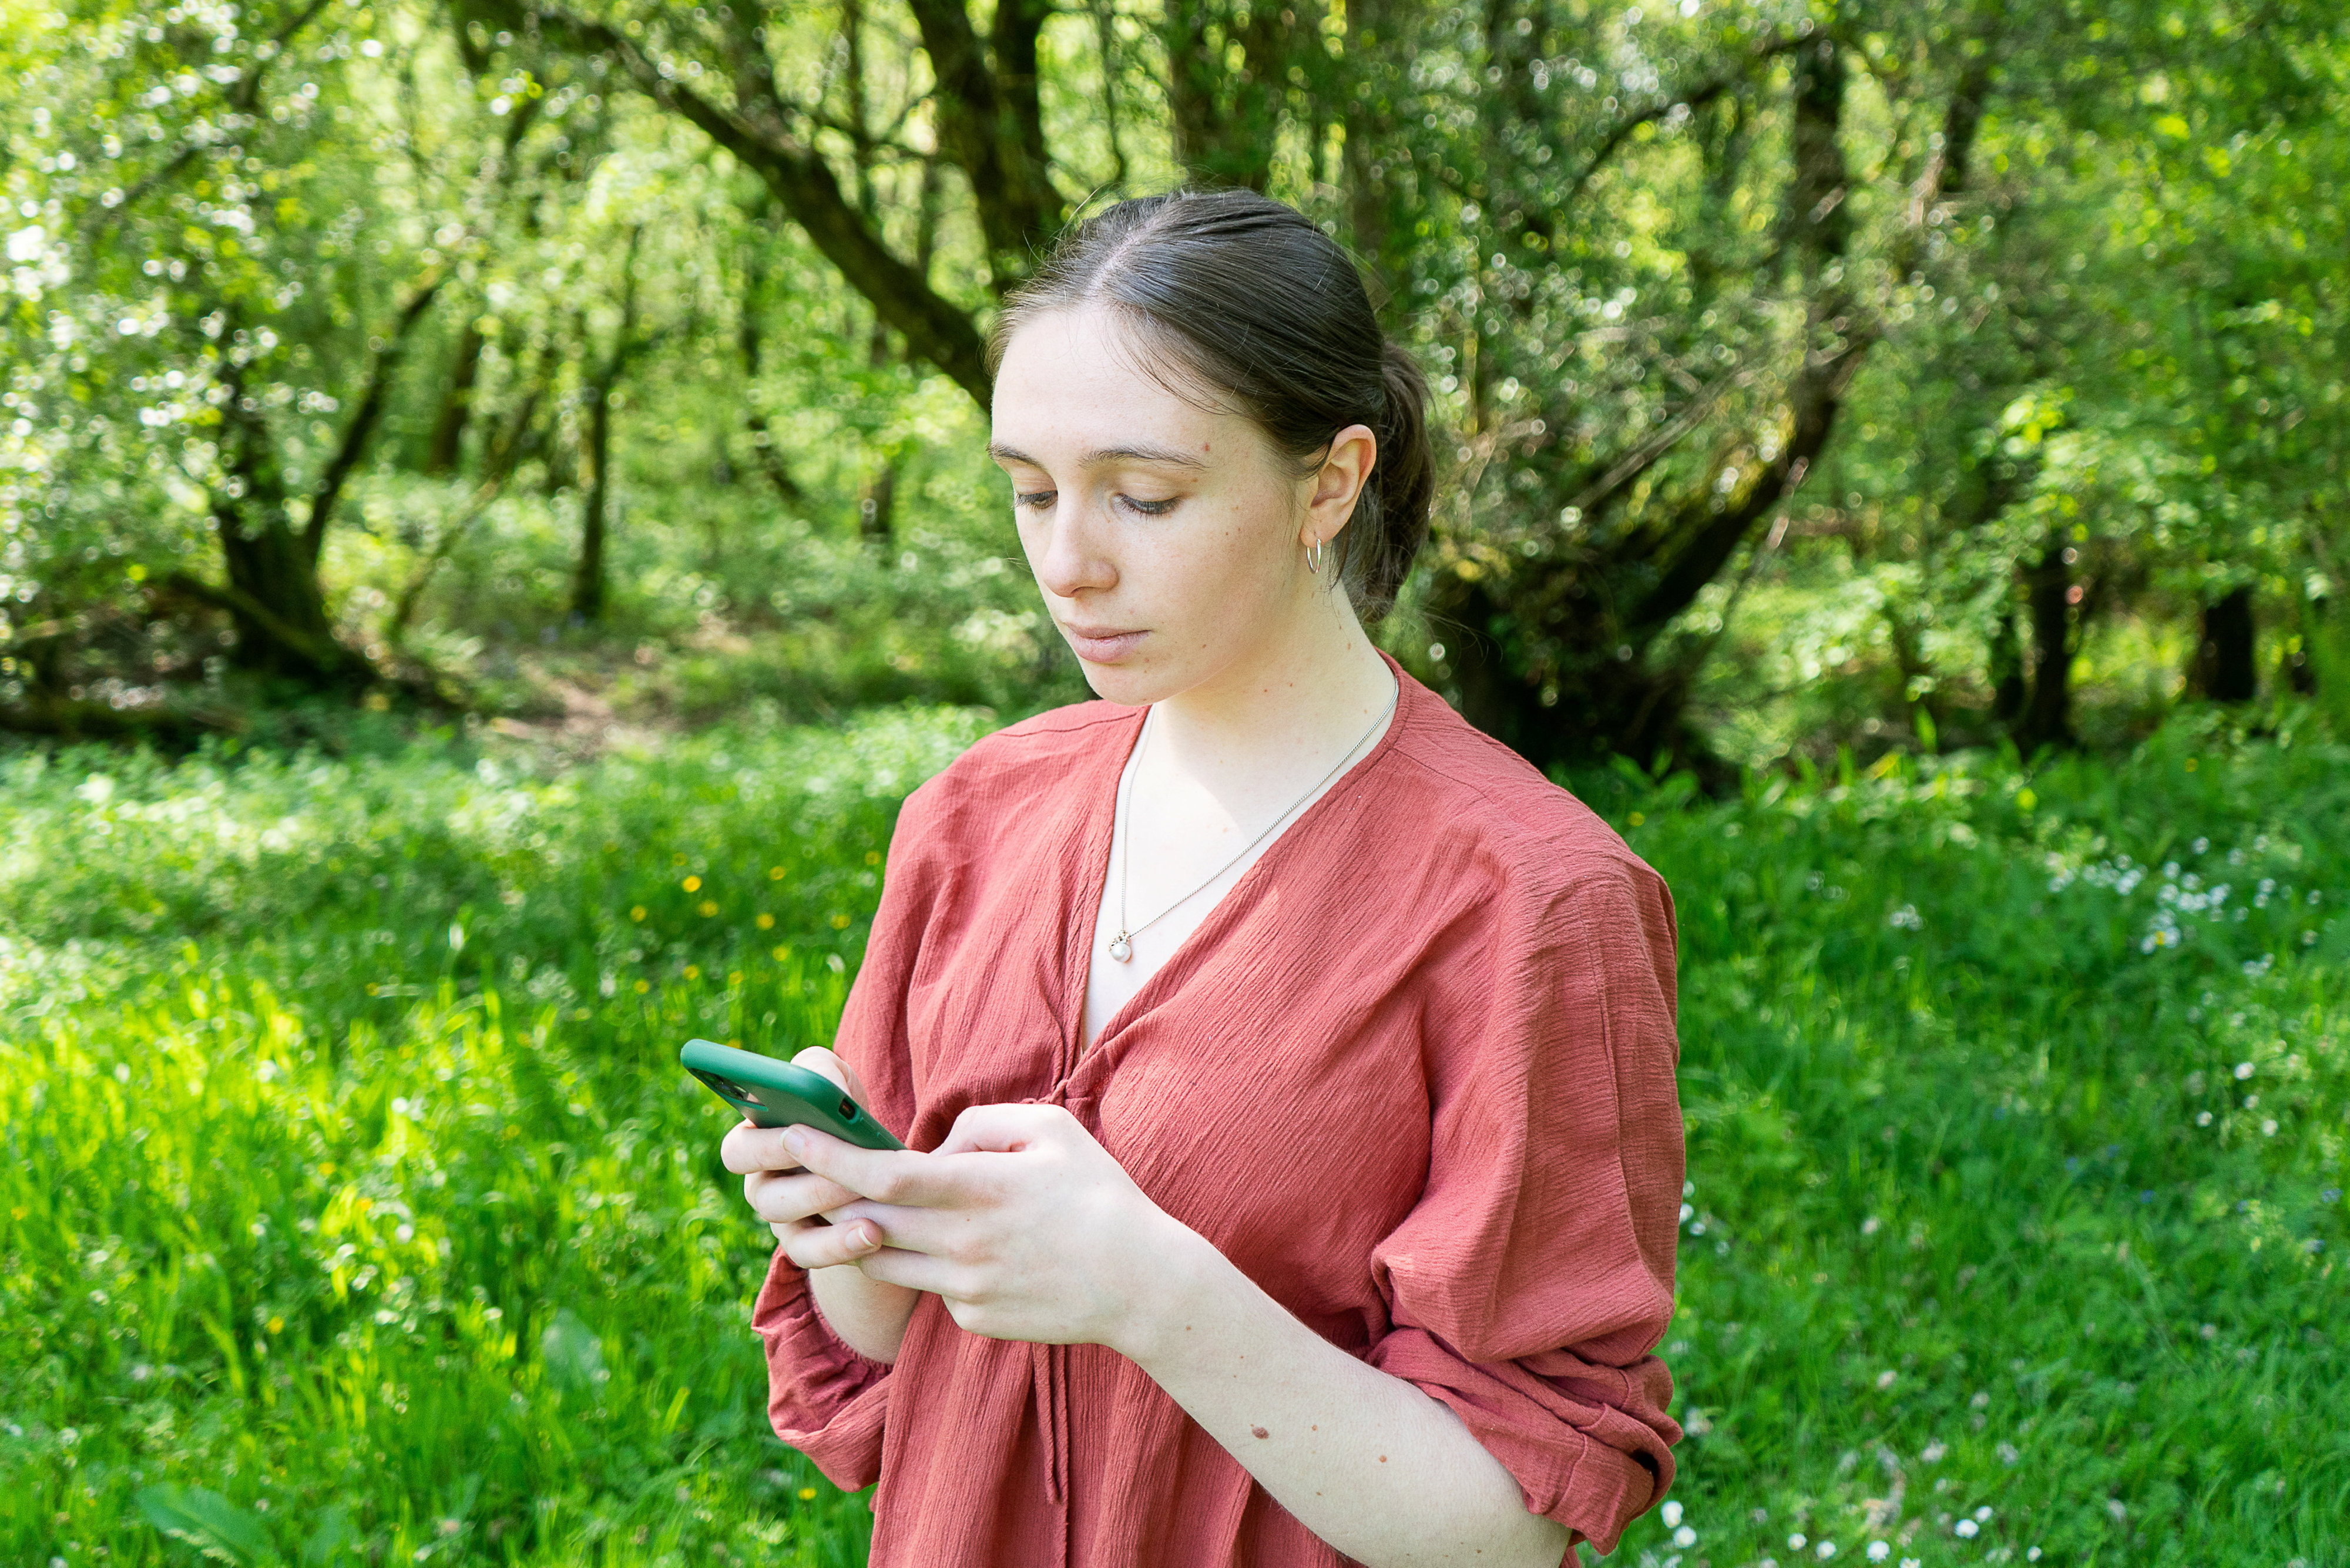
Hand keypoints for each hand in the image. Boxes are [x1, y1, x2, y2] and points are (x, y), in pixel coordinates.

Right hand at [720, 1047, 888, 1267]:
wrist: (875, 1162)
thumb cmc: (842, 1112)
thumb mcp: (833, 1080)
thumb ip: (820, 1073)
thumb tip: (824, 1089)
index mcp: (756, 1143)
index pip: (736, 1152)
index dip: (761, 1146)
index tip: (794, 1132)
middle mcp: (762, 1184)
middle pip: (761, 1195)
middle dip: (803, 1180)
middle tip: (841, 1168)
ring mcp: (783, 1221)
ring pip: (788, 1228)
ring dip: (828, 1209)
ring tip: (864, 1194)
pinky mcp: (809, 1246)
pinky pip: (812, 1256)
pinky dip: (841, 1246)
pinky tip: (873, 1234)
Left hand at [783, 1101, 1205, 1352]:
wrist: (1142, 1283)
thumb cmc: (1097, 1193)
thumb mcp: (1051, 1128)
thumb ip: (980, 1124)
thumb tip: (931, 1147)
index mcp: (981, 1188)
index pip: (883, 1173)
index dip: (829, 1156)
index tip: (792, 1136)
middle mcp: (964, 1242)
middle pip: (868, 1222)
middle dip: (830, 1197)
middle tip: (808, 1174)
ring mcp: (966, 1288)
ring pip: (885, 1262)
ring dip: (869, 1235)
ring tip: (879, 1210)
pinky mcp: (973, 1319)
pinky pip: (930, 1287)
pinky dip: (931, 1264)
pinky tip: (975, 1253)